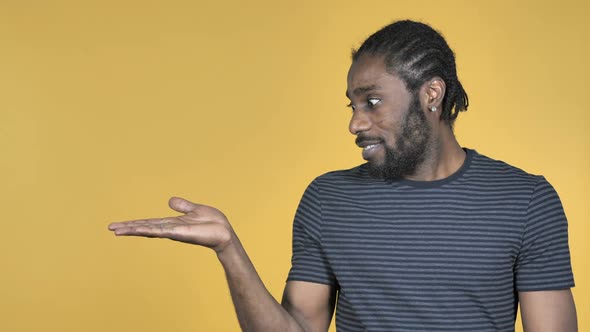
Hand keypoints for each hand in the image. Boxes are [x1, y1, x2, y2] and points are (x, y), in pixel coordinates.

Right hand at [108, 197, 233, 252]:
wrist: (225, 233)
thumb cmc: (214, 223)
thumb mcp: (195, 209)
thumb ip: (183, 206)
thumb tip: (170, 201)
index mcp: (173, 223)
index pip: (150, 223)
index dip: (135, 224)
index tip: (120, 225)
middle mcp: (170, 228)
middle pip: (145, 227)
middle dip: (128, 228)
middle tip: (110, 228)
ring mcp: (173, 231)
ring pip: (149, 229)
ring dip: (133, 229)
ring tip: (116, 230)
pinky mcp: (179, 233)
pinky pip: (161, 231)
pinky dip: (148, 230)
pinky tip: (137, 230)